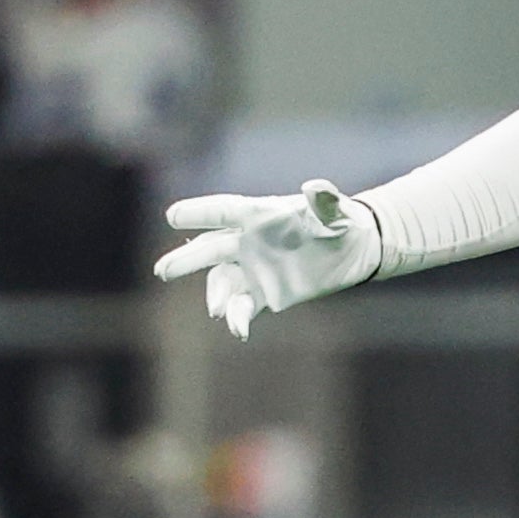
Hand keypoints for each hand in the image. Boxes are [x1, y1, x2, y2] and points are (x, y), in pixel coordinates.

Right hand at [154, 182, 386, 340]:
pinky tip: (238, 329)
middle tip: (164, 271)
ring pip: (222, 281)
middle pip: (211, 249)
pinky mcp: (265, 294)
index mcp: (258, 215)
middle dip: (187, 260)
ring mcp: (252, 269)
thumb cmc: (340, 220)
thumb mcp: (335, 211)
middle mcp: (247, 242)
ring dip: (215, 294)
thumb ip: (324, 201)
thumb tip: (315, 187)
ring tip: (215, 308)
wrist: (354, 249)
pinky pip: (243, 306)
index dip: (199, 213)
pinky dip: (237, 317)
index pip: (223, 212)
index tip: (173, 216)